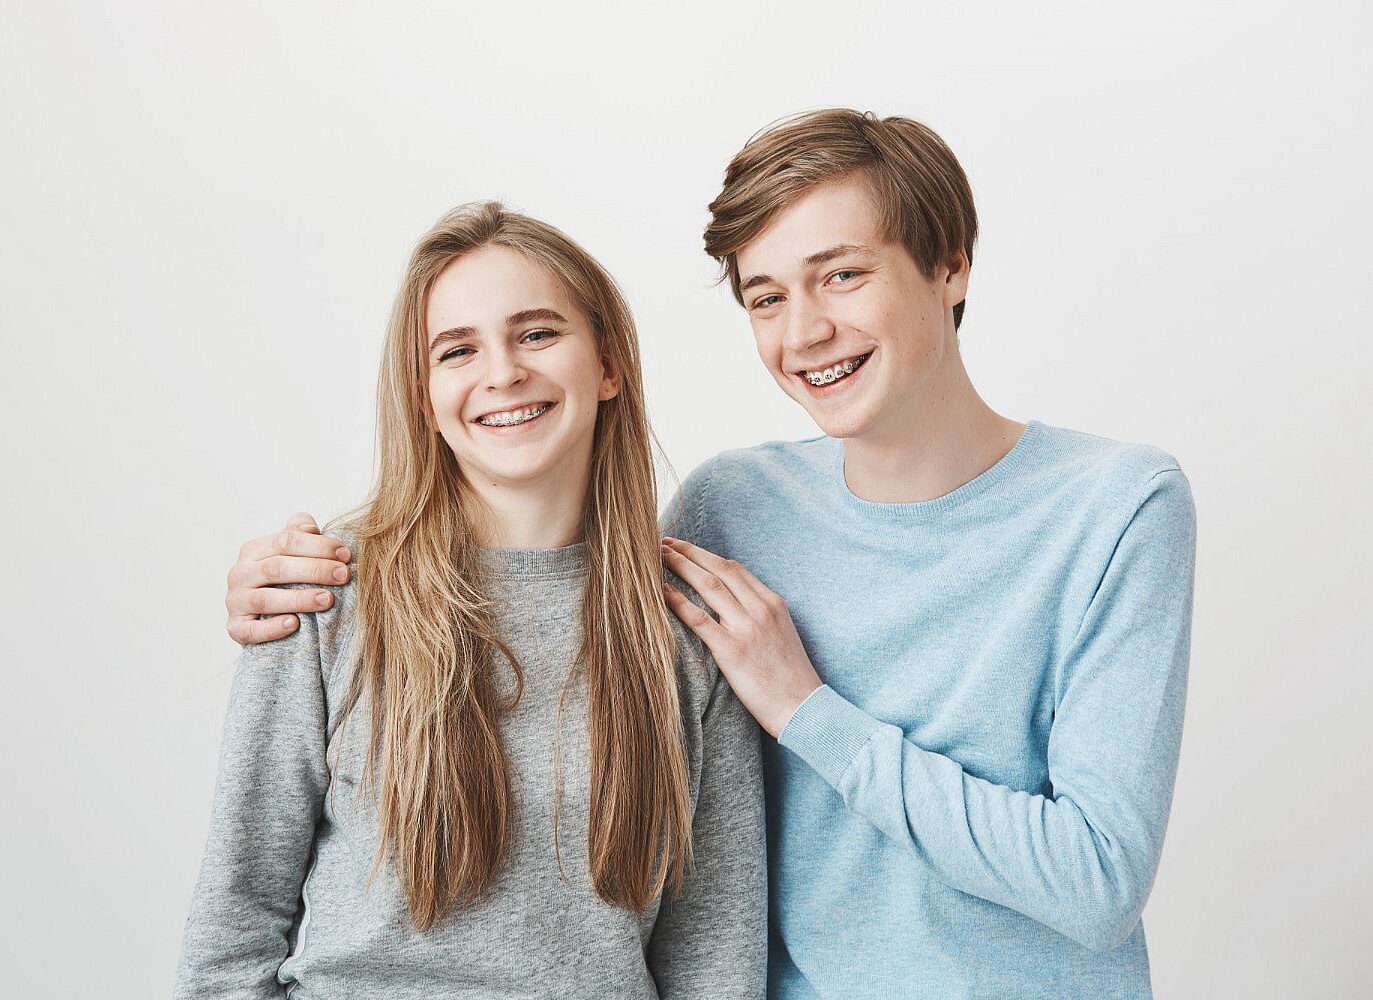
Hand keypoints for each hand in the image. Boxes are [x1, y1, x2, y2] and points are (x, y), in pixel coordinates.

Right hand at [225, 513, 351, 645]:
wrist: (259, 616)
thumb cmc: (282, 578)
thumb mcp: (288, 552)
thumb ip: (299, 535)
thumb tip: (311, 528)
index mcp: (253, 550)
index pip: (286, 541)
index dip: (318, 546)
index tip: (346, 554)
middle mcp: (240, 573)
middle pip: (277, 567)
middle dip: (315, 570)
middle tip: (344, 575)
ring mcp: (235, 602)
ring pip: (266, 599)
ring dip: (299, 599)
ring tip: (328, 599)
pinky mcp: (236, 628)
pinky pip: (251, 630)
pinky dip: (272, 628)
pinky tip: (295, 624)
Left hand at [660, 536, 821, 737]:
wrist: (804, 707)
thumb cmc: (791, 678)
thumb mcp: (783, 635)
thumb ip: (761, 616)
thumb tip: (734, 607)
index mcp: (773, 603)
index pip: (735, 569)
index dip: (707, 556)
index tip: (688, 549)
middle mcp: (760, 609)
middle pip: (719, 569)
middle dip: (689, 552)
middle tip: (665, 541)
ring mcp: (746, 628)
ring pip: (707, 586)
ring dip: (679, 566)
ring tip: (657, 556)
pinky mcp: (732, 650)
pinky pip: (698, 618)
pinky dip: (676, 600)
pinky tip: (659, 591)